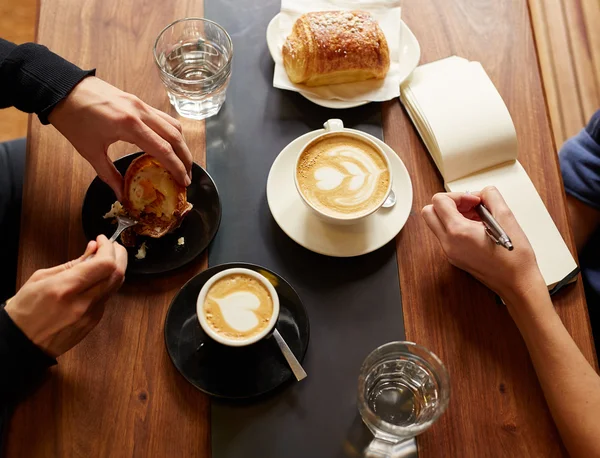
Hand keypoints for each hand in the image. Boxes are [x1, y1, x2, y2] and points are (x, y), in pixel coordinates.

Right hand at [5, 235, 126, 356]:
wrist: (21, 343)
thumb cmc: (25, 309)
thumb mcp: (41, 278)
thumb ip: (72, 263)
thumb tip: (93, 248)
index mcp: (65, 288)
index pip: (104, 264)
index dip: (109, 248)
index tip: (103, 240)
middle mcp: (82, 303)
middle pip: (117, 274)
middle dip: (119, 255)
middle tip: (111, 246)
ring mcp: (91, 315)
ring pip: (116, 286)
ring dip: (115, 269)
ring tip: (104, 259)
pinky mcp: (94, 322)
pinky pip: (107, 298)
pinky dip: (106, 284)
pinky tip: (96, 279)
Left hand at [48, 76, 192, 199]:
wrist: (61, 89)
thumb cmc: (73, 120)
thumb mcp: (90, 152)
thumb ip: (110, 175)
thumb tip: (122, 195)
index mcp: (129, 126)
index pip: (164, 150)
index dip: (177, 168)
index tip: (183, 182)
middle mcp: (141, 113)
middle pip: (175, 136)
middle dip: (185, 158)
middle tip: (187, 175)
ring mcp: (141, 104)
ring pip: (172, 124)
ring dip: (181, 144)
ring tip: (182, 161)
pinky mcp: (137, 100)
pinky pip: (162, 117)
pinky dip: (171, 132)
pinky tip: (168, 144)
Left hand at [421, 186, 545, 301]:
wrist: (517, 284)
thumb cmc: (514, 258)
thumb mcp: (507, 218)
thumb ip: (491, 197)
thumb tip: (483, 192)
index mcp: (458, 232)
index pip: (439, 201)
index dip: (458, 195)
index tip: (475, 200)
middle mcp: (448, 243)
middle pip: (429, 212)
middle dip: (448, 204)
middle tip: (470, 206)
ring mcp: (450, 252)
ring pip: (437, 224)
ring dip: (453, 214)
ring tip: (478, 217)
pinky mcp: (454, 258)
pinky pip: (446, 235)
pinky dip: (457, 227)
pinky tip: (478, 228)